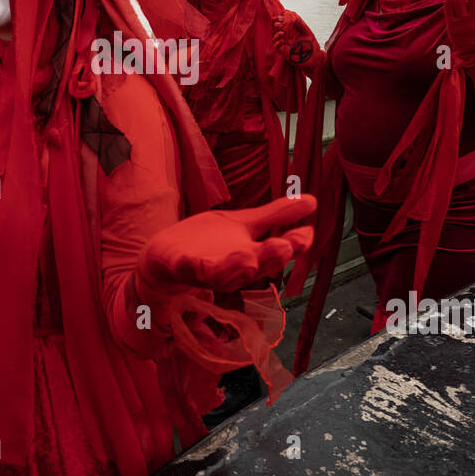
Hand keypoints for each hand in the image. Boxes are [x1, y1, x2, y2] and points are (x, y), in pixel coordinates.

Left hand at [140, 195, 315, 294]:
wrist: (163, 259)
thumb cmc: (207, 244)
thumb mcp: (243, 225)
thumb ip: (275, 217)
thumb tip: (312, 201)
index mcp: (251, 254)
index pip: (278, 251)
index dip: (294, 244)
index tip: (307, 232)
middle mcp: (232, 267)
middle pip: (256, 265)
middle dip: (271, 256)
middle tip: (285, 246)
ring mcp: (205, 269)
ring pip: (225, 274)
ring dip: (238, 266)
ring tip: (249, 257)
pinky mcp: (180, 266)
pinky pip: (187, 269)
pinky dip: (192, 266)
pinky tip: (194, 260)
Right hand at [272, 11, 323, 69]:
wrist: (315, 59)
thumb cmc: (312, 46)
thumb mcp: (307, 32)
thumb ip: (301, 24)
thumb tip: (292, 15)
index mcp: (291, 30)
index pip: (282, 22)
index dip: (280, 18)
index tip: (282, 16)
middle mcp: (286, 36)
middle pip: (275, 28)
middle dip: (275, 24)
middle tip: (279, 23)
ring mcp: (284, 44)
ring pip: (274, 36)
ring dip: (276, 33)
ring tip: (282, 32)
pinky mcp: (284, 52)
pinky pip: (276, 46)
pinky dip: (277, 42)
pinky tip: (282, 40)